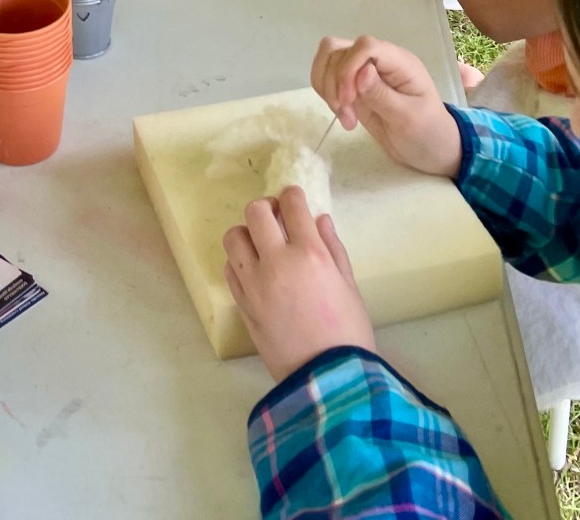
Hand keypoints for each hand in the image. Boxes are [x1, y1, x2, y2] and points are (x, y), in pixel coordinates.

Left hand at [223, 189, 374, 385]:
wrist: (326, 382)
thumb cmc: (348, 334)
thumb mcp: (350, 287)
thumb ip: (333, 248)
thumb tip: (320, 219)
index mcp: (310, 254)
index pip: (291, 205)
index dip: (292, 196)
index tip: (294, 199)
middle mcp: (276, 262)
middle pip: (255, 212)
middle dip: (266, 208)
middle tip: (277, 218)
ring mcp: (254, 284)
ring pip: (234, 237)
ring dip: (247, 233)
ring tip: (262, 245)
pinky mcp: (242, 305)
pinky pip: (230, 269)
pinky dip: (239, 262)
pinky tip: (254, 270)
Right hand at [309, 36, 462, 177]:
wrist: (430, 150)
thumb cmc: (427, 133)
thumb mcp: (409, 118)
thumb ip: (383, 95)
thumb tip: (361, 72)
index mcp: (400, 62)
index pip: (365, 46)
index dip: (348, 68)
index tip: (348, 100)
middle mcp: (379, 61)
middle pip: (340, 50)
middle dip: (335, 83)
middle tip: (346, 115)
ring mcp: (364, 71)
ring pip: (329, 59)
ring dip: (328, 88)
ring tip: (345, 117)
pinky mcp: (354, 84)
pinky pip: (328, 75)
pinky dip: (326, 92)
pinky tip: (342, 114)